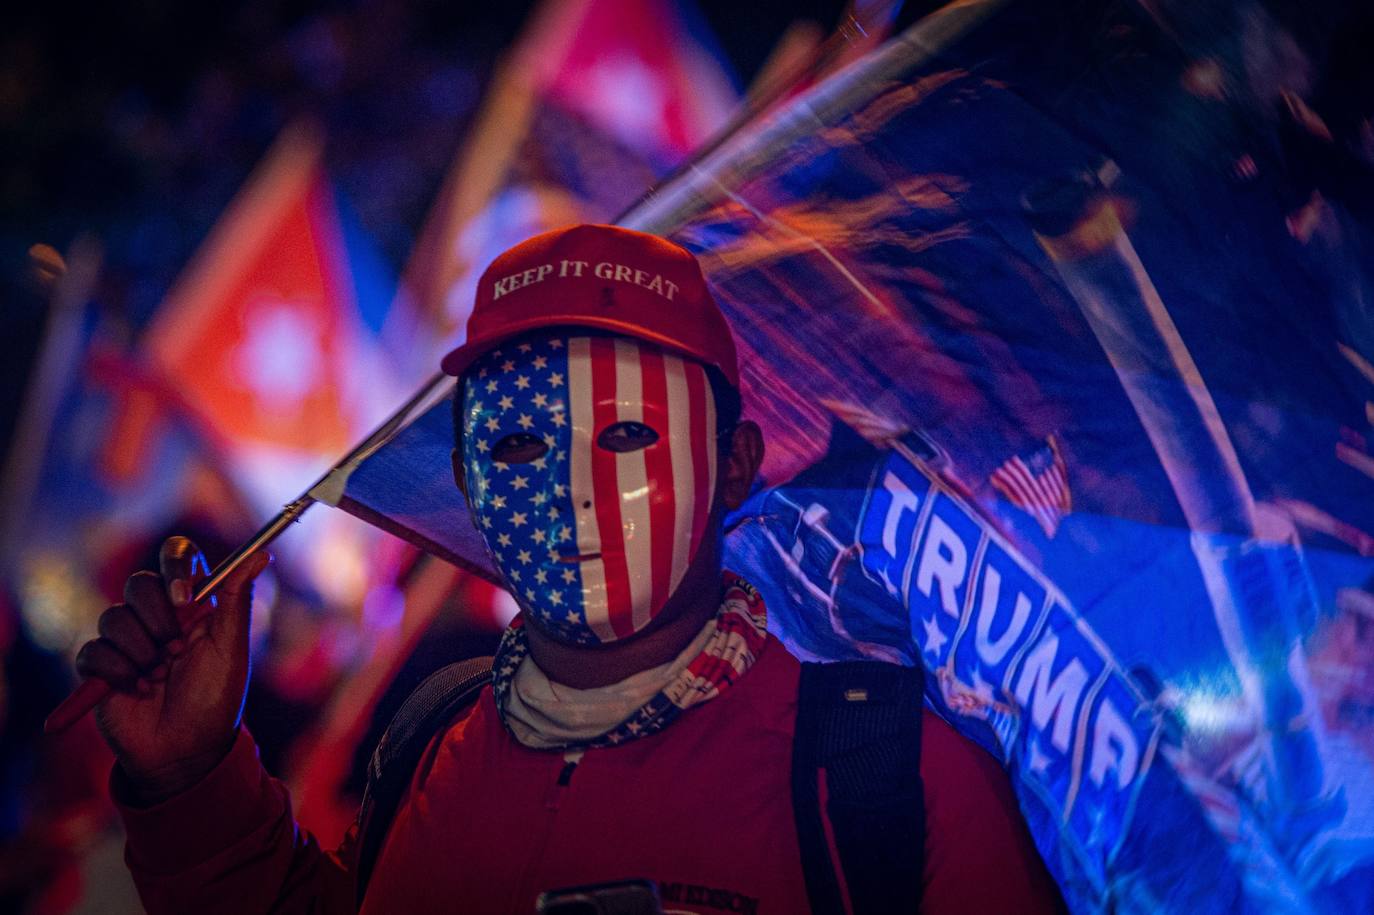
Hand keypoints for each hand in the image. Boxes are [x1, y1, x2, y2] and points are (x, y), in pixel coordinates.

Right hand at [74, 536, 269, 802]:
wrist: (184, 752)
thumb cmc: (214, 699)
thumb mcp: (230, 648)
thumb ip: (237, 597)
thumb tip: (260, 553)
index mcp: (191, 605)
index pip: (177, 557)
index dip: (175, 568)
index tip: (183, 599)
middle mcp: (157, 616)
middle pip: (139, 583)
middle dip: (158, 620)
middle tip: (175, 651)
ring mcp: (126, 640)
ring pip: (113, 617)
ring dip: (142, 653)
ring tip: (160, 679)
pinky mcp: (99, 666)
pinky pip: (93, 650)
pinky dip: (119, 673)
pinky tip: (138, 691)